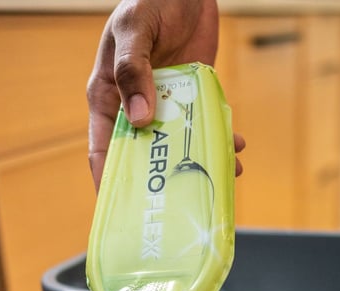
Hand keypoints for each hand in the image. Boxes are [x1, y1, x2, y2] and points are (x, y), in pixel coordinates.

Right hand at [87, 0, 243, 190]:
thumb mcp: (134, 31)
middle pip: (144, 154)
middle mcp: (135, 105)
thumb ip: (134, 71)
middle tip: (180, 204)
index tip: (124, 210)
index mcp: (108, 96)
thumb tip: (139, 120)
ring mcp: (166, 102)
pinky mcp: (193, 94)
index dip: (110, 181)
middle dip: (161, 180)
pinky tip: (236, 148)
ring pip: (179, 144)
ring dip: (198, 162)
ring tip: (220, 176)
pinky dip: (220, 138)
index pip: (103, 149)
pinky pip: (205, 124)